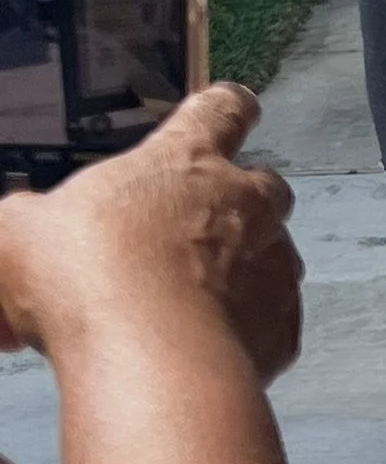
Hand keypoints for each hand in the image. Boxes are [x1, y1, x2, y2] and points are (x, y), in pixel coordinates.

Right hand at [0, 87, 302, 384]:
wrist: (149, 357)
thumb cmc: (84, 276)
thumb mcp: (18, 231)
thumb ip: (28, 221)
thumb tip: (23, 229)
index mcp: (183, 161)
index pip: (220, 110)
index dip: (227, 107)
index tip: (233, 106)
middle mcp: (242, 205)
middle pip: (265, 185)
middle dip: (243, 200)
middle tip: (201, 226)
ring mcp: (272, 267)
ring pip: (277, 255)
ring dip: (245, 269)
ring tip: (195, 298)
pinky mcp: (281, 329)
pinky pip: (274, 324)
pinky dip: (248, 332)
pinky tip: (207, 347)